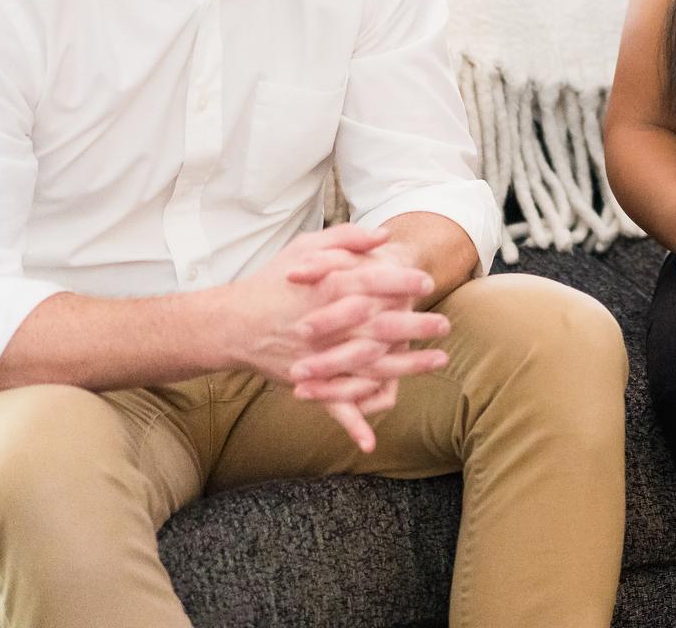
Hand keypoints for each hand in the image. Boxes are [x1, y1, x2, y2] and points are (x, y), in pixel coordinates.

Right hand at [222, 225, 450, 451]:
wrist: (232, 323)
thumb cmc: (273, 281)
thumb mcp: (306, 246)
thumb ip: (346, 237)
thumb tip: (385, 235)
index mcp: (326, 289)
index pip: (374, 283)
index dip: (403, 282)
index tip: (427, 282)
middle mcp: (326, 326)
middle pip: (380, 327)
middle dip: (417, 326)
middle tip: (444, 324)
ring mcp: (319, 358)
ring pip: (370, 366)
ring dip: (407, 366)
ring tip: (439, 360)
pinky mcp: (308, 382)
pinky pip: (333, 406)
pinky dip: (350, 424)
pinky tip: (372, 440)